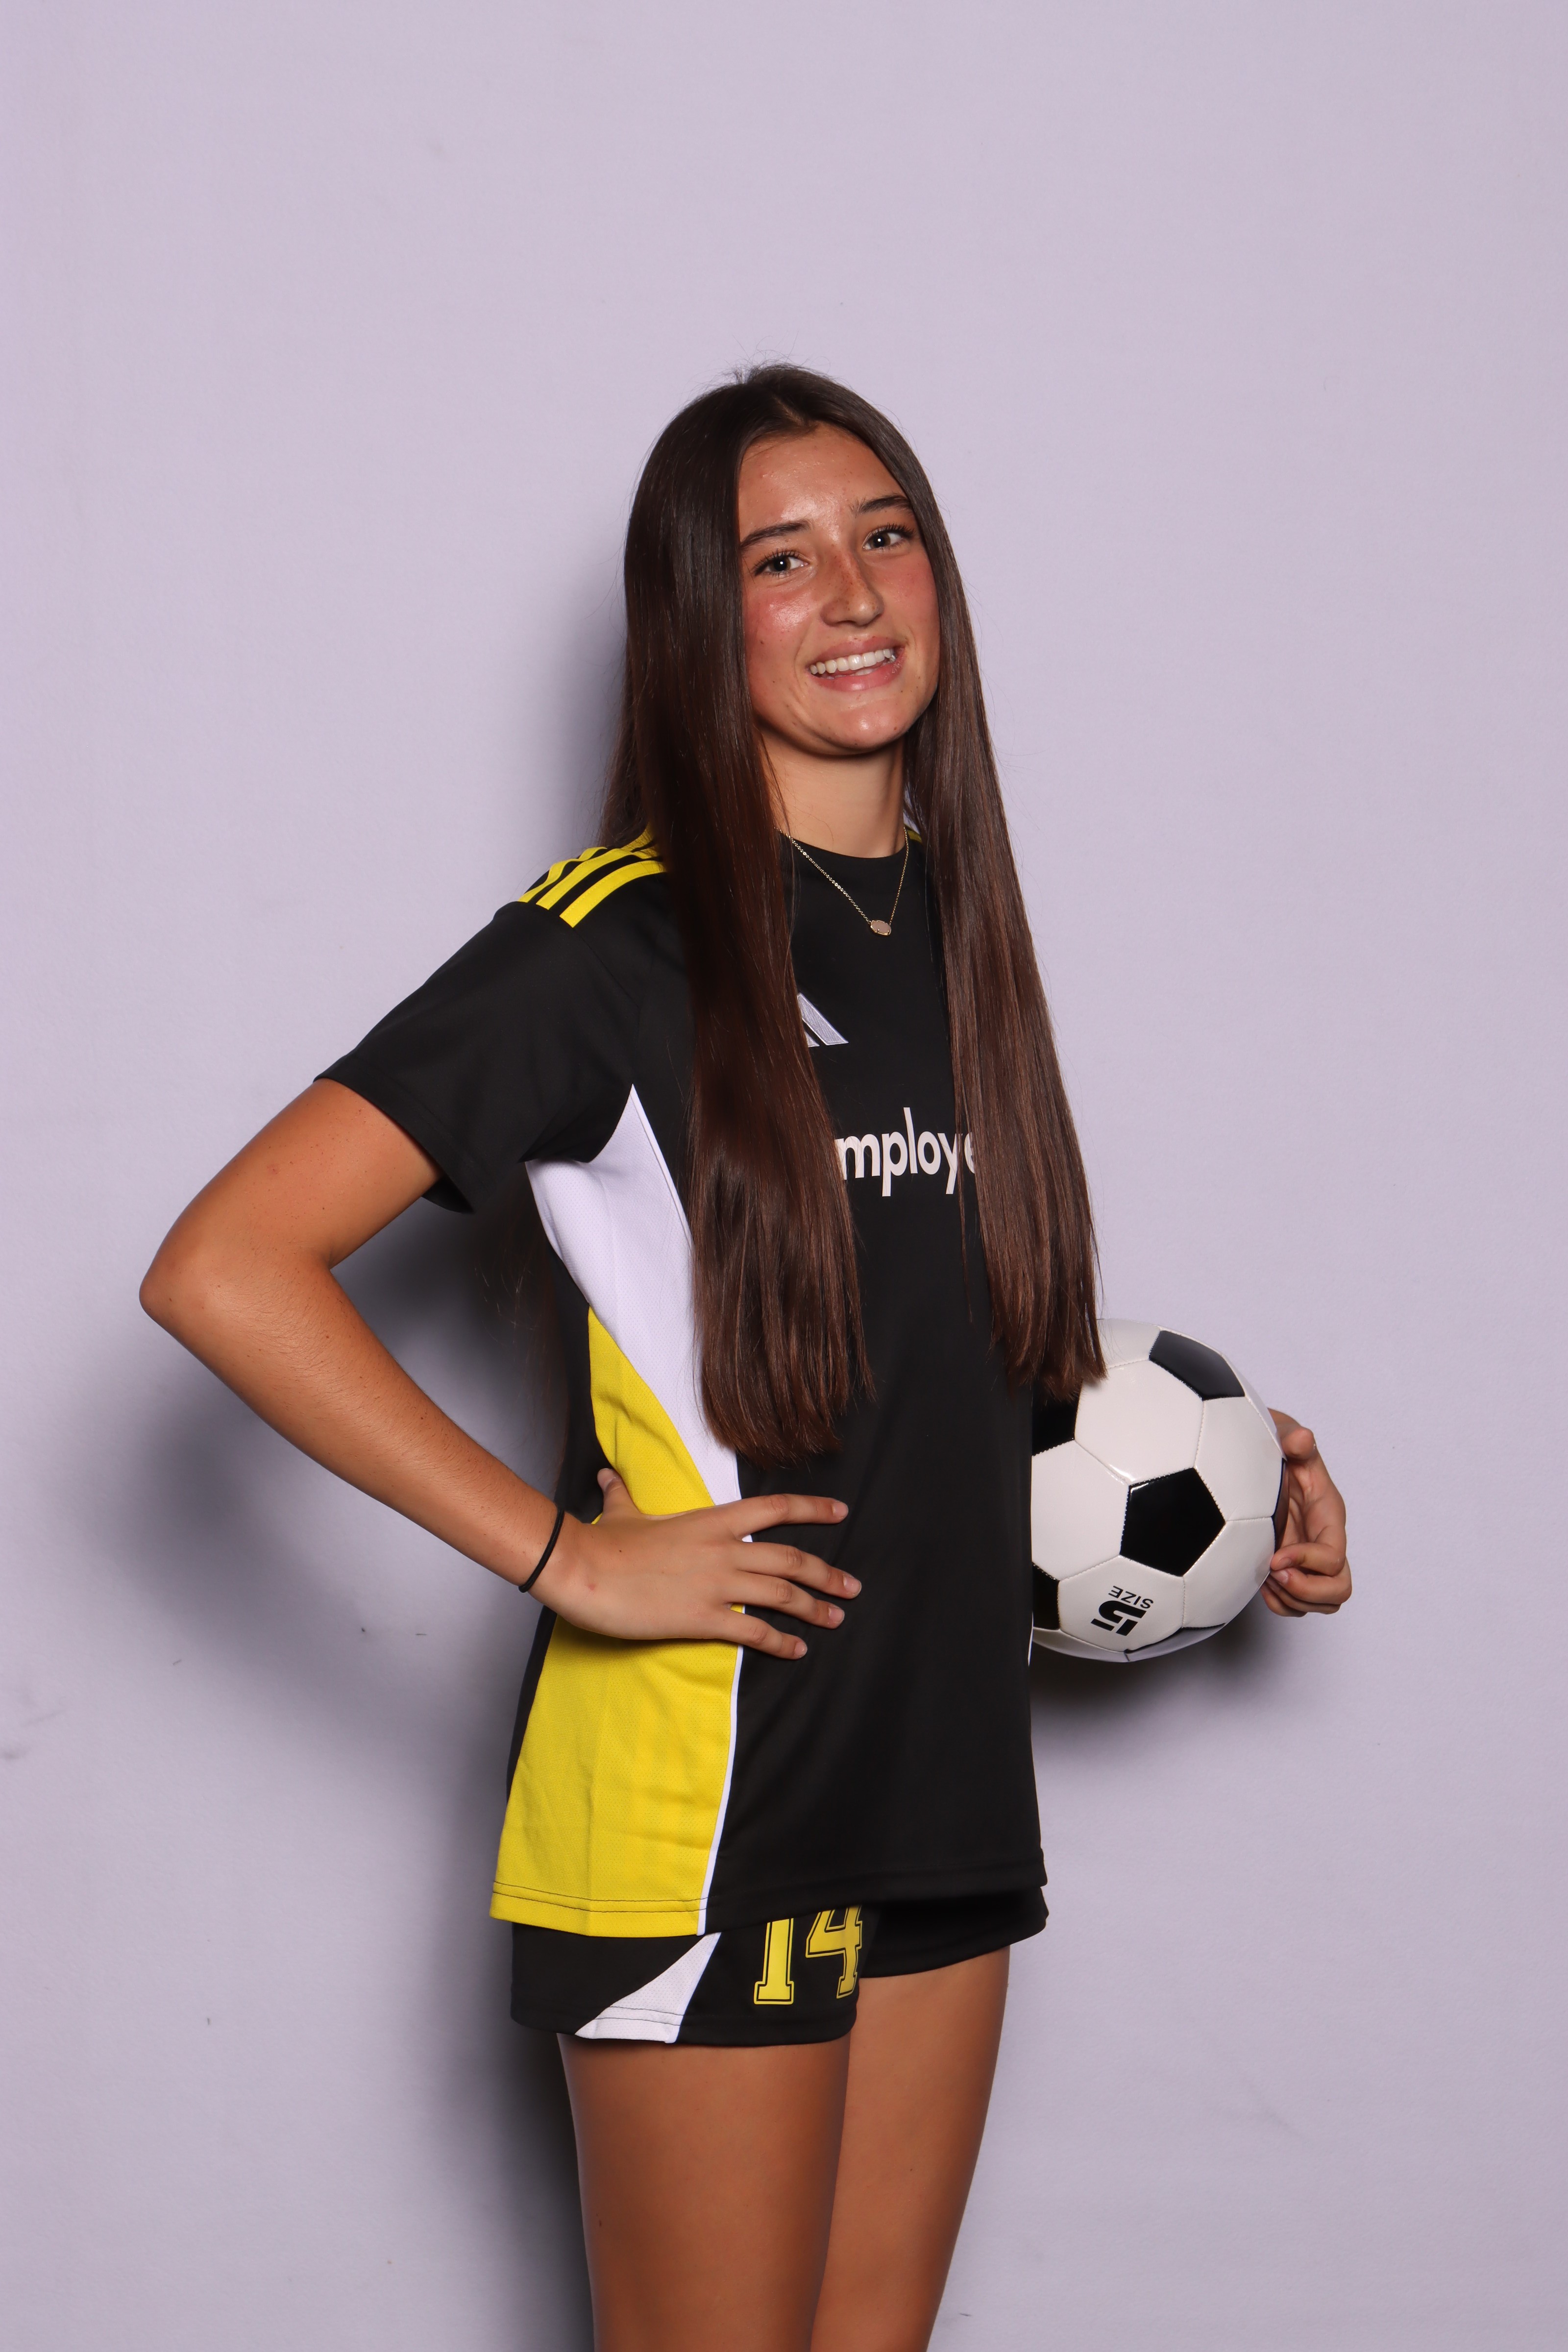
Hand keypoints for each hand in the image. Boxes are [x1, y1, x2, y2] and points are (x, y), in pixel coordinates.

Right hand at [534, 1469, 858, 1660]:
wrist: (582, 1569)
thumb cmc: (602, 1542)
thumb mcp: (620, 1511)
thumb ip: (622, 1493)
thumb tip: (607, 1475)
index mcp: (711, 1520)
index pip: (774, 1508)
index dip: (812, 1508)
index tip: (841, 1511)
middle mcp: (723, 1550)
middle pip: (790, 1559)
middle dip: (825, 1574)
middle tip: (851, 1587)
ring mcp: (716, 1584)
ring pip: (781, 1594)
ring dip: (814, 1608)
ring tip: (836, 1619)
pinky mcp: (703, 1618)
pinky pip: (754, 1631)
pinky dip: (780, 1642)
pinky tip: (797, 1650)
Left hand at [1264, 1415, 1349, 1617]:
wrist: (1259, 1458)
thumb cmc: (1275, 1450)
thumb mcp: (1284, 1438)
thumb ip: (1294, 1441)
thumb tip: (1301, 1439)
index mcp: (1327, 1517)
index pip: (1333, 1556)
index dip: (1307, 1562)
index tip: (1274, 1556)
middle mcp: (1324, 1542)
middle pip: (1339, 1590)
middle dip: (1306, 1591)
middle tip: (1273, 1572)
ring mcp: (1310, 1561)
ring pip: (1322, 1603)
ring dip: (1291, 1598)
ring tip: (1263, 1574)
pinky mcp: (1293, 1570)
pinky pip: (1298, 1606)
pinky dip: (1281, 1603)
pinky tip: (1259, 1582)